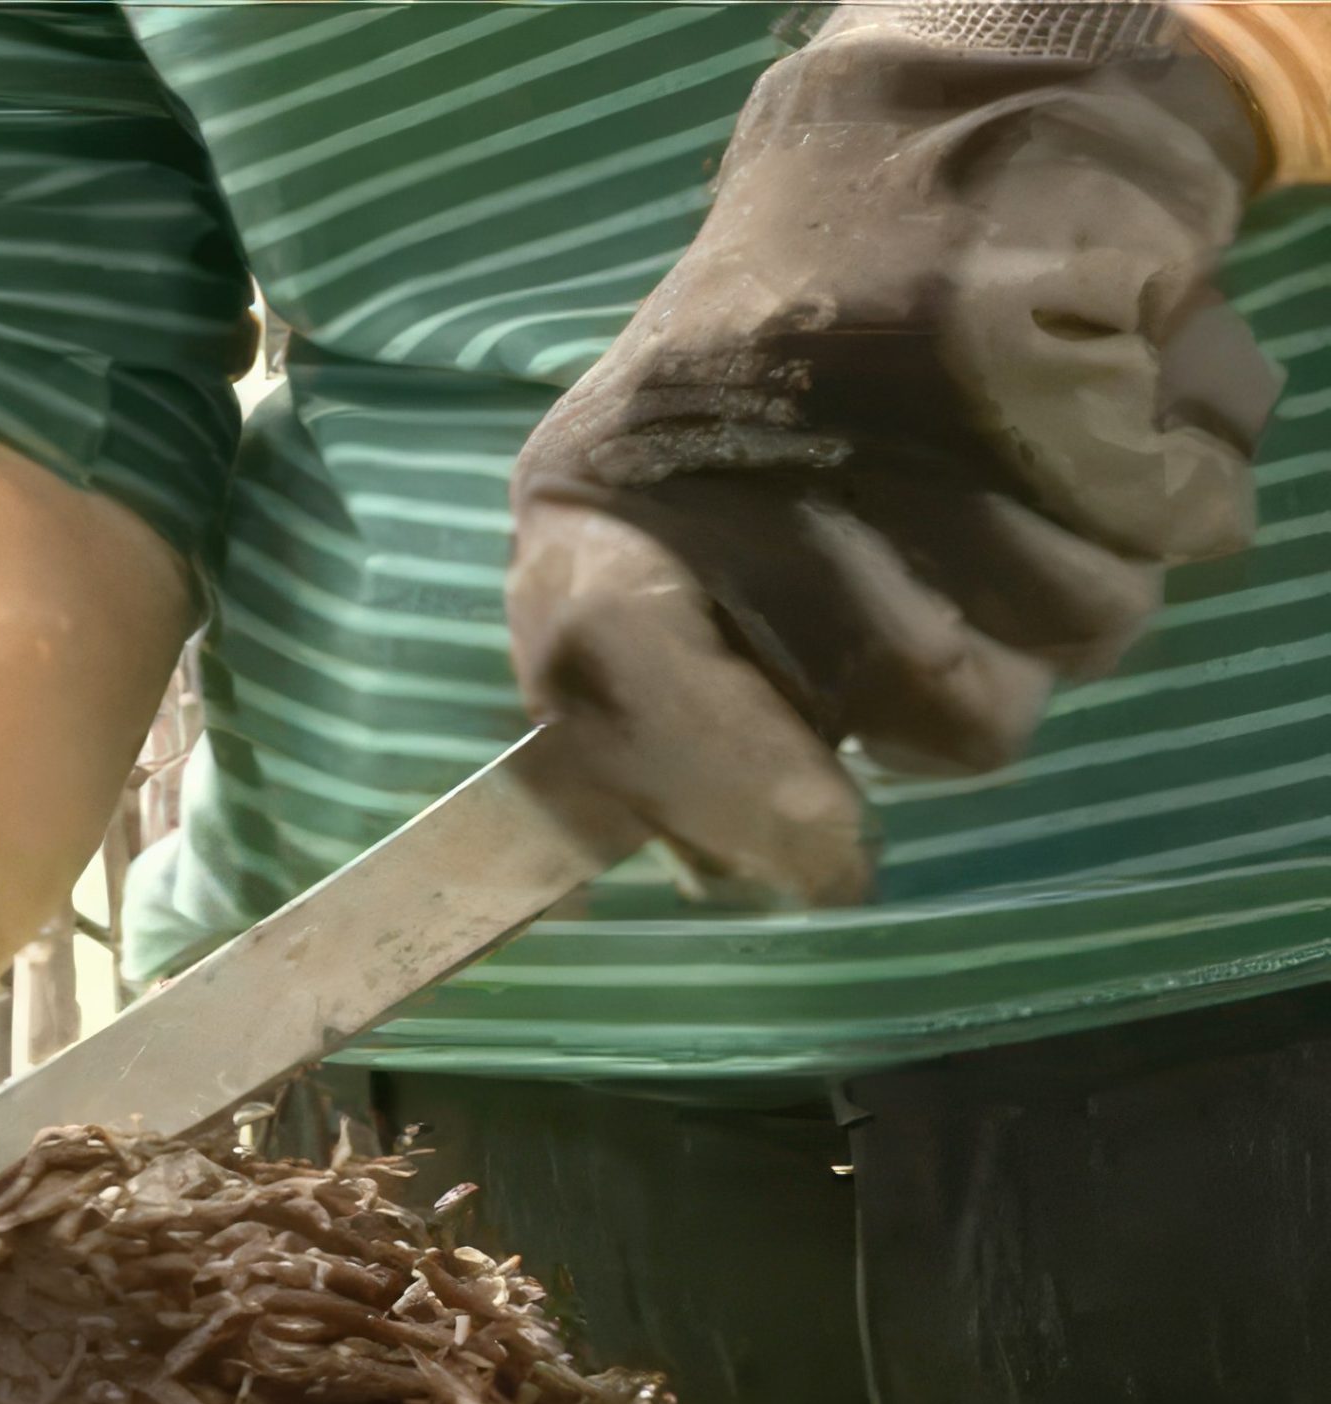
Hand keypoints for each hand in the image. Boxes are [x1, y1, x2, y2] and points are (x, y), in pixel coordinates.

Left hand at [507, 6, 1279, 902]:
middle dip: (970, 683)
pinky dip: (1175, 481)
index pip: (610, 666)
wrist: (928, 151)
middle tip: (948, 584)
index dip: (728, 791)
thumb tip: (738, 877)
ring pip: (1076, 626)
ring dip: (1076, 584)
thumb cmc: (789, 404)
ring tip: (1011, 473)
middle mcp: (725, 439)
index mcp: (597, 507)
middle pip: (916, 701)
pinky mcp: (1057, 320)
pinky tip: (1100, 403)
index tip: (832, 866)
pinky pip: (1183, 514)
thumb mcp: (679, 552)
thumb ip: (683, 721)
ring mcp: (892, 378)